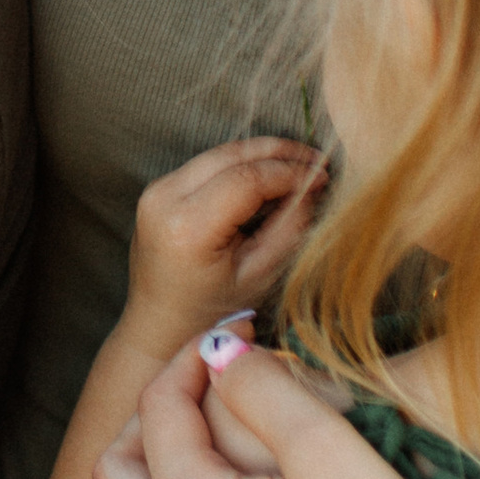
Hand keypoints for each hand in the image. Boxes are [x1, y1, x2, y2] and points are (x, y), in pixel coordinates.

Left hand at [121, 138, 328, 360]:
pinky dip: (241, 165)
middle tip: (318, 162)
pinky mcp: (159, 188)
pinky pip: (207, 164)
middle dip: (279, 152)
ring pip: (219, 153)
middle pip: (231, 155)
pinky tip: (270, 176)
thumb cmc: (211, 313)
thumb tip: (311, 188)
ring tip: (301, 166)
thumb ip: (289, 229)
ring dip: (261, 155)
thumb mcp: (259, 276)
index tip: (323, 177)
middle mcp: (164, 199)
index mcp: (187, 228)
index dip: (290, 173)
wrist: (159, 325)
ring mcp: (156, 190)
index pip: (247, 179)